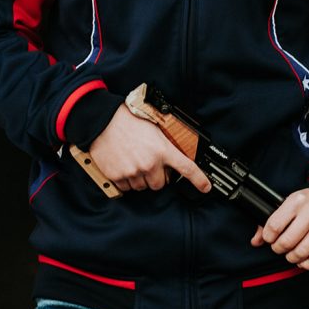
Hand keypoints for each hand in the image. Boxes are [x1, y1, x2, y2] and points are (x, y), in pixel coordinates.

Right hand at [89, 105, 210, 193]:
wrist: (102, 121)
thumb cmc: (127, 120)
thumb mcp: (154, 129)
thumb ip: (164, 146)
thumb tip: (172, 160)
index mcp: (162, 150)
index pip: (187, 168)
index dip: (199, 180)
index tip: (206, 187)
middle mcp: (149, 163)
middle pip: (160, 184)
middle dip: (156, 176)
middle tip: (149, 164)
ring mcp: (133, 171)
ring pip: (143, 187)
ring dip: (140, 179)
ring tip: (133, 161)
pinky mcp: (117, 176)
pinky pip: (126, 188)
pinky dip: (125, 180)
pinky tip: (123, 165)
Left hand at [250, 188, 308, 268]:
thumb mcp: (289, 204)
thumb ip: (270, 221)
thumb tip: (256, 240)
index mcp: (297, 201)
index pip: (274, 226)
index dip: (268, 237)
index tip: (270, 238)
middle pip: (286, 242)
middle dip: (279, 248)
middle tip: (280, 247)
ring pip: (301, 253)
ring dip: (292, 257)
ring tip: (291, 254)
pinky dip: (307, 264)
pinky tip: (303, 259)